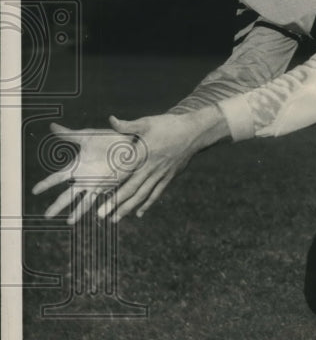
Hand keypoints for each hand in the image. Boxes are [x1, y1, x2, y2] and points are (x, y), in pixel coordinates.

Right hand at [31, 121, 143, 223]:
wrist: (130, 143)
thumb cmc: (109, 138)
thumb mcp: (87, 136)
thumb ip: (70, 134)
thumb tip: (51, 126)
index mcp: (77, 167)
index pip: (57, 178)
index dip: (46, 184)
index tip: (34, 191)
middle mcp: (85, 178)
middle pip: (67, 195)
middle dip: (57, 205)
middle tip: (46, 217)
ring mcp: (98, 184)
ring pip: (84, 202)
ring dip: (77, 212)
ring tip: (69, 222)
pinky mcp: (111, 187)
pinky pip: (103, 200)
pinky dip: (100, 209)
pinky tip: (98, 218)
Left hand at [33, 107, 227, 223]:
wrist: (195, 133)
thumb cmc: (170, 125)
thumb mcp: (148, 122)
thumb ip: (128, 125)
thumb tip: (111, 120)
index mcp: (144, 153)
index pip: (123, 170)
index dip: (109, 182)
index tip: (96, 192)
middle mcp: (151, 167)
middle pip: (131, 188)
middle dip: (115, 202)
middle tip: (101, 214)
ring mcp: (161, 174)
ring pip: (142, 195)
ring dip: (128, 208)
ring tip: (115, 219)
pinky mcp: (169, 177)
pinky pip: (156, 193)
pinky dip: (147, 204)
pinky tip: (138, 214)